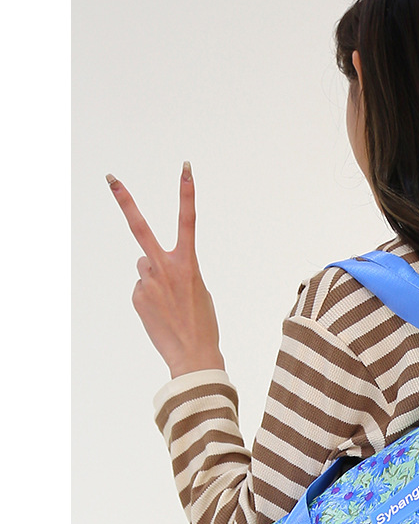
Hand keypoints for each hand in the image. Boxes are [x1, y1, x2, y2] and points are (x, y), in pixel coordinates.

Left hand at [108, 162, 225, 378]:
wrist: (193, 354)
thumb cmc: (202, 322)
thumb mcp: (199, 289)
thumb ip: (177, 270)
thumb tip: (148, 266)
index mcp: (188, 263)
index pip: (188, 220)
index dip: (187, 192)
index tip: (185, 168)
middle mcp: (164, 267)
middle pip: (140, 228)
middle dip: (125, 201)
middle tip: (110, 178)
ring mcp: (147, 282)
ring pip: (144, 267)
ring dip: (153, 279)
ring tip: (168, 302)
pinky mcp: (137, 297)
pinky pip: (141, 288)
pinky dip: (149, 298)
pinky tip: (161, 313)